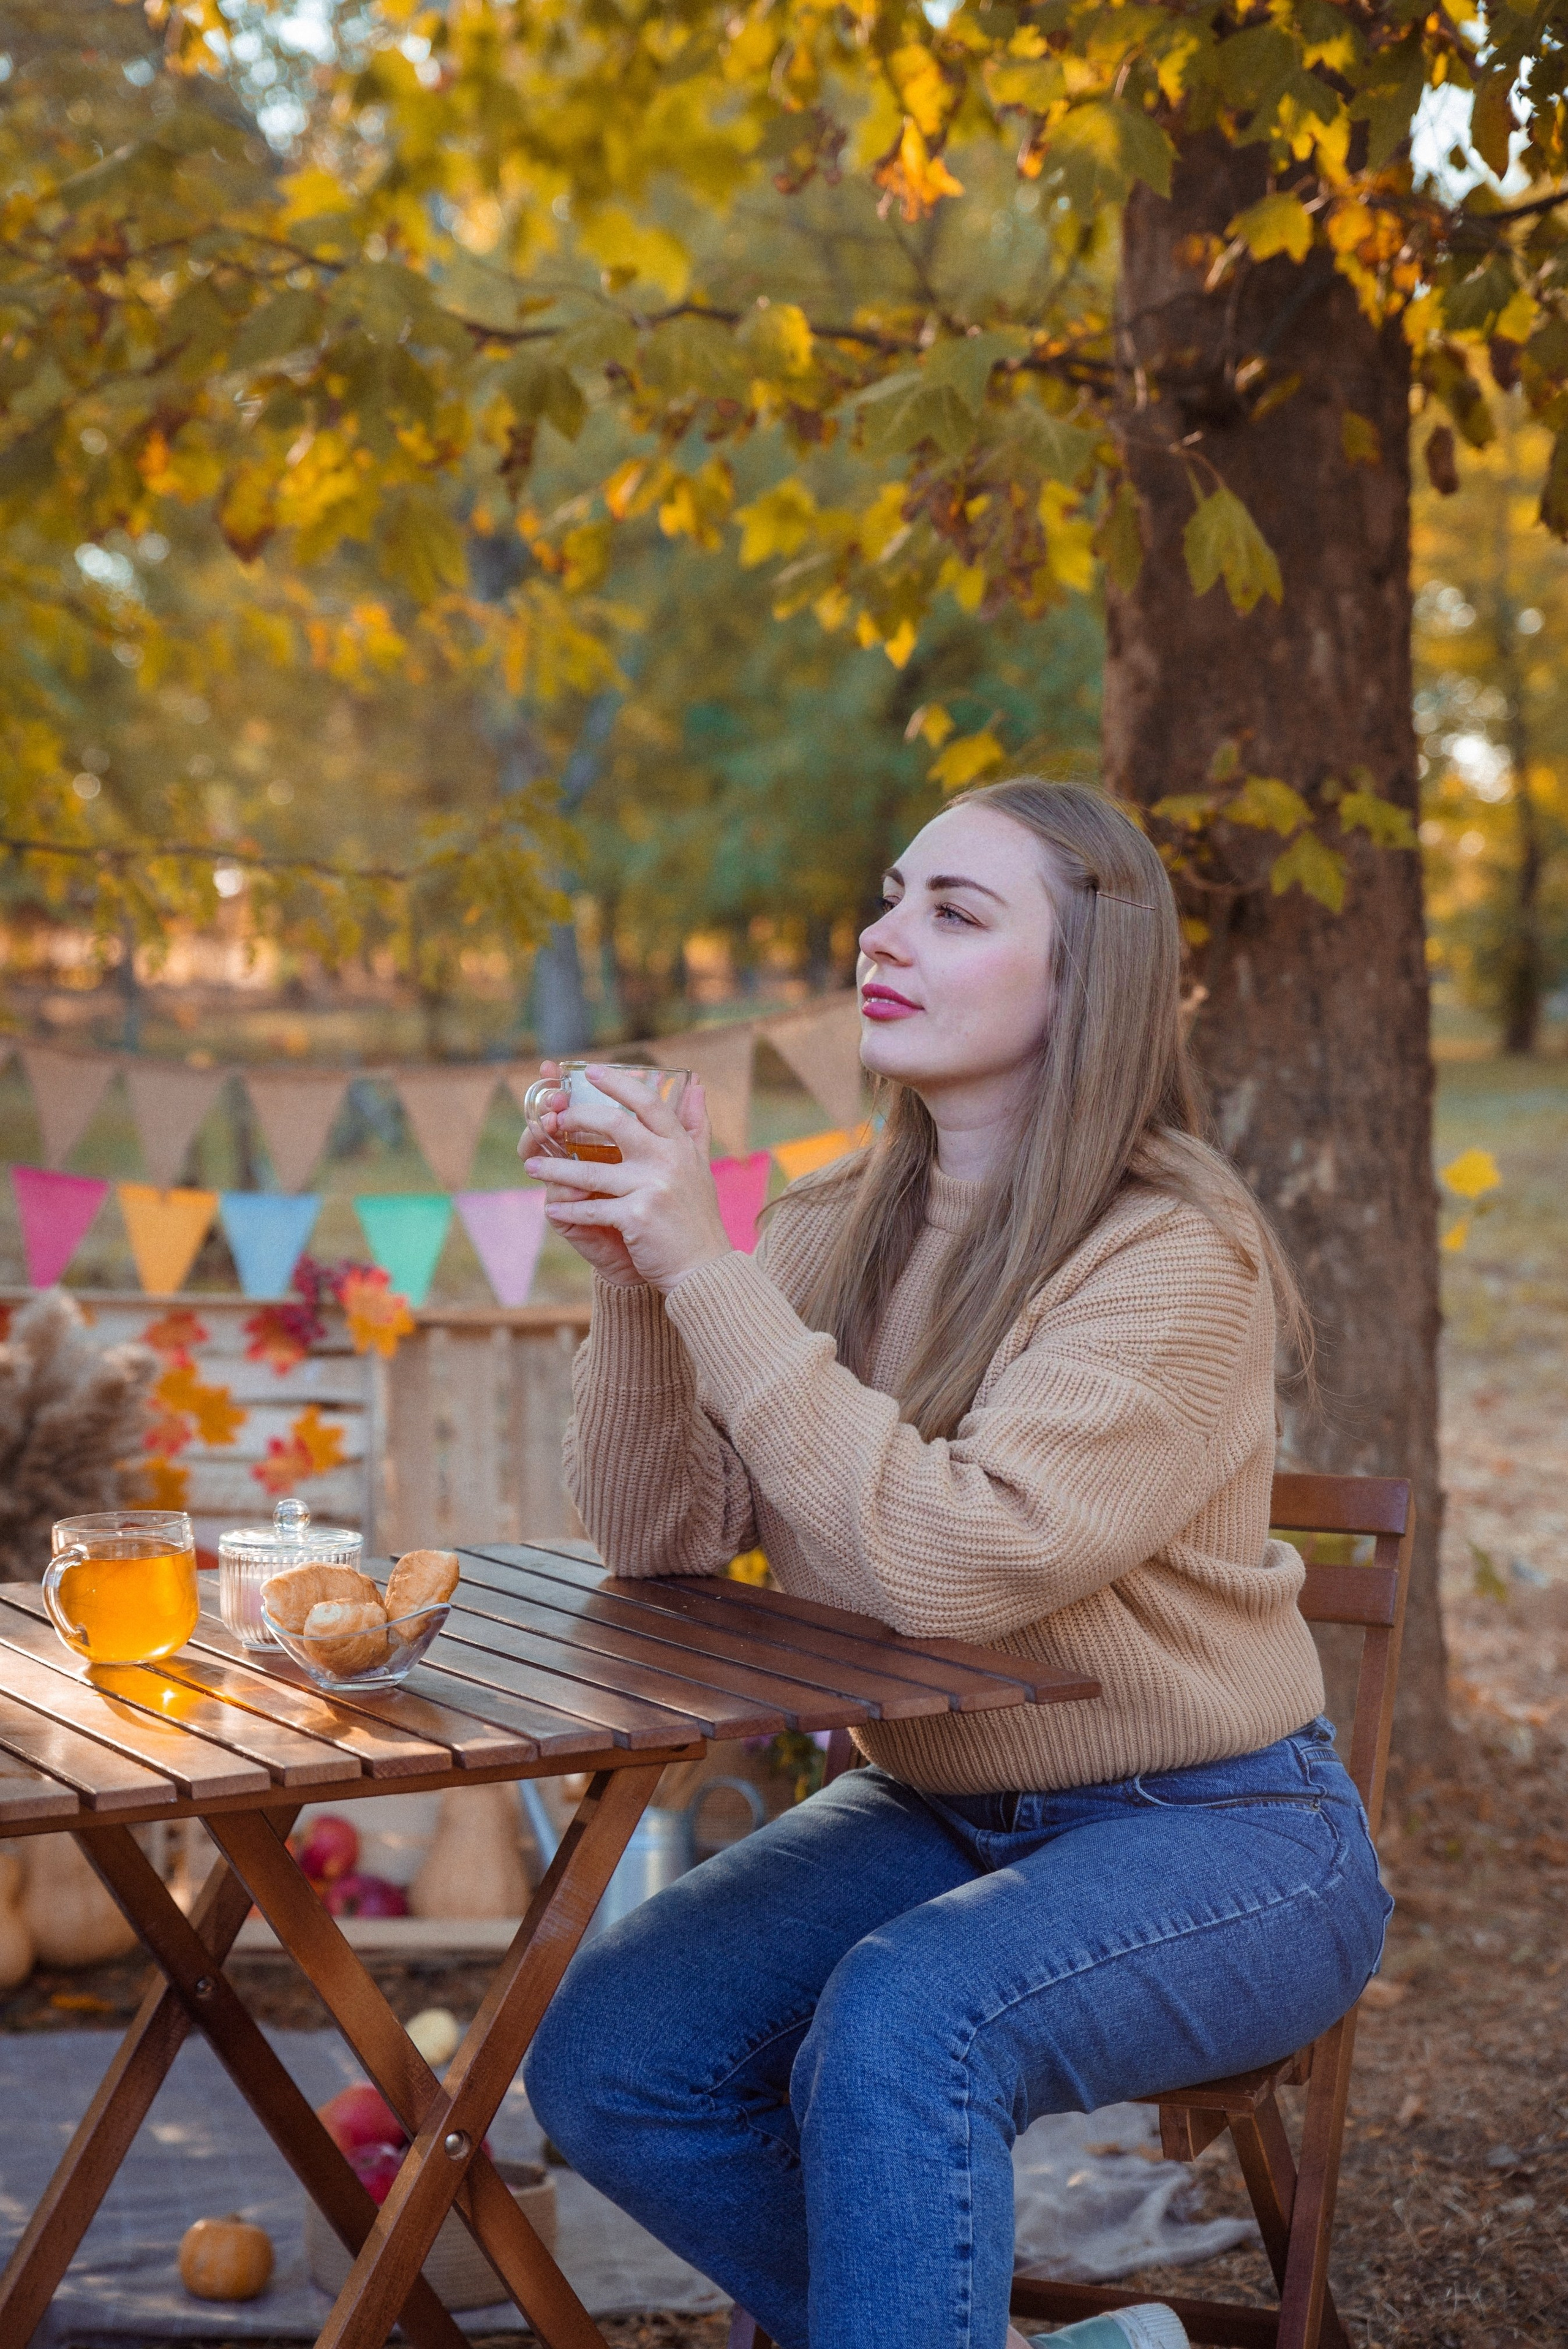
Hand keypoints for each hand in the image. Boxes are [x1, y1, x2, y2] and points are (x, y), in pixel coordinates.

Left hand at [521, 1064, 732, 1293]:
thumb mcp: (700, 1166)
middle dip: (576, 1119)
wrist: (703, 1268)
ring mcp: (652, 1188)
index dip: (617, 1084)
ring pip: (590, 1171)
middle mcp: (668, 1161)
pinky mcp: (637, 1217)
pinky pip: (592, 1208)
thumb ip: (696, 1125)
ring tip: (532, 1167)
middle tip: (554, 1121)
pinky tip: (552, 1209)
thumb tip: (697, 1085)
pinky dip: (569, 1211)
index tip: (591, 1073)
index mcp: (679, 1145)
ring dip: (555, 1169)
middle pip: (613, 1124)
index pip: (647, 1102)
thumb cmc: (696, 1217)